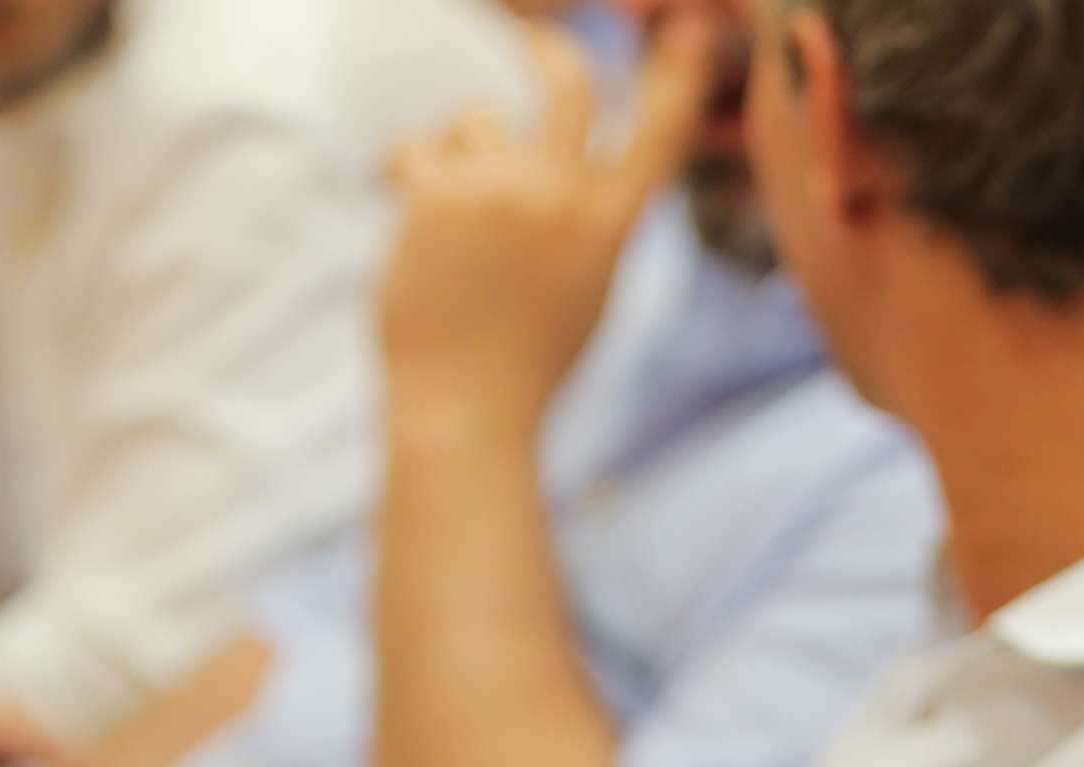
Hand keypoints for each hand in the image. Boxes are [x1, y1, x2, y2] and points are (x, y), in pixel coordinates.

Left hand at [380, 13, 721, 439]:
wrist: (465, 411)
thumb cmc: (524, 362)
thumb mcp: (586, 289)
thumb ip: (588, 223)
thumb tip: (578, 169)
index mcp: (611, 225)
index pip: (660, 134)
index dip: (677, 75)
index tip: (684, 31)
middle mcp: (564, 197)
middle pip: (569, 84)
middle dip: (550, 52)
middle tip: (536, 43)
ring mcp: (502, 190)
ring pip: (477, 122)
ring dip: (458, 156)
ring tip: (447, 224)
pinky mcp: (439, 194)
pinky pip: (416, 147)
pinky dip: (402, 174)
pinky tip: (399, 206)